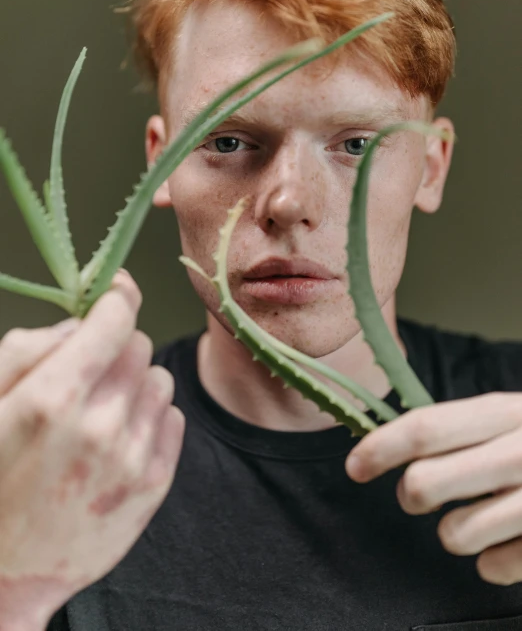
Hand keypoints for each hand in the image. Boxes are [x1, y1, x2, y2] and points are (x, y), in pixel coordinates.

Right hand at [0, 270, 184, 629]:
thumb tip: (79, 324)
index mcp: (53, 398)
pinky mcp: (154, 484)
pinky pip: (173, 417)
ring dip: (134, 384)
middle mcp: (100, 424)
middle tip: (88, 374)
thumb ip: (26, 351)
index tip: (115, 292)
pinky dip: (151, 418)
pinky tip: (119, 440)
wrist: (8, 574)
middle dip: (116, 348)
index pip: (115, 319)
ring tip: (101, 413)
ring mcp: (132, 457)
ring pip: (159, 379)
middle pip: (140, 345)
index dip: (117, 297)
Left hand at [345, 392, 521, 585]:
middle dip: (411, 494)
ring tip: (475, 517)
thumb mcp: (505, 418)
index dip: (380, 448)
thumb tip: (384, 442)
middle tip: (420, 493)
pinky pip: (494, 569)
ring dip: (454, 531)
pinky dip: (492, 561)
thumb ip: (454, 430)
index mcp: (504, 412)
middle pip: (426, 484)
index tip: (354, 466)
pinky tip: (509, 541)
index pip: (425, 428)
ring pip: (454, 534)